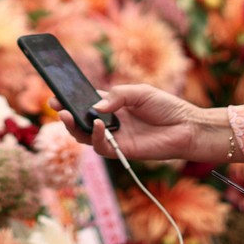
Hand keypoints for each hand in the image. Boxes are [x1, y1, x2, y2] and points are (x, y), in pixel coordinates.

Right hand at [53, 84, 238, 162]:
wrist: (187, 126)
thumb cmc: (166, 107)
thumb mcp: (139, 92)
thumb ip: (116, 96)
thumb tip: (94, 107)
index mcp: (113, 106)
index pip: (86, 102)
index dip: (71, 98)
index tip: (56, 93)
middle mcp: (111, 122)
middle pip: (81, 120)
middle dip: (65, 113)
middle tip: (55, 105)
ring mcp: (115, 138)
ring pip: (85, 136)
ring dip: (73, 126)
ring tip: (65, 114)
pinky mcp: (122, 151)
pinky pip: (101, 147)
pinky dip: (96, 136)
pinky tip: (98, 124)